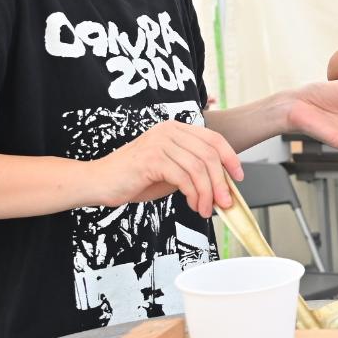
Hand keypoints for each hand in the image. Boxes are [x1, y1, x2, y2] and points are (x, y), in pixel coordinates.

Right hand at [89, 119, 245, 217]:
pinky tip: (193, 205)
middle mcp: (169, 131)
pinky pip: (184, 178)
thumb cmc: (134, 179)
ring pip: (199, 168)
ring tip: (206, 209)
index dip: (230, 157)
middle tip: (226, 202)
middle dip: (222, 181)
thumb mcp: (170, 172)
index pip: (213, 139)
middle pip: (210, 154)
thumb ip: (193, 171)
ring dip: (208, 193)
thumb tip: (222, 185)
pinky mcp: (151, 160)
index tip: (238, 176)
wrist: (98, 182)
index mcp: (175, 129)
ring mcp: (159, 143)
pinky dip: (194, 194)